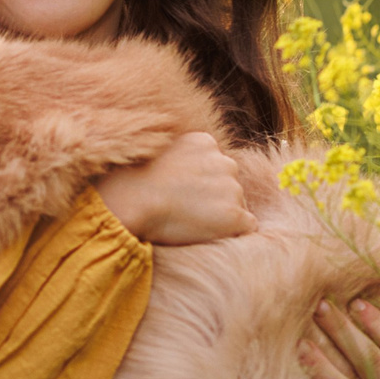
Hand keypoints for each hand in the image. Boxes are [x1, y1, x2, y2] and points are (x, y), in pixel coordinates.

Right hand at [94, 132, 256, 245]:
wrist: (134, 201)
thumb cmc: (133, 183)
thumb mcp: (155, 152)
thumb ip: (177, 156)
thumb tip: (178, 170)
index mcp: (205, 143)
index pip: (215, 166)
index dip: (200, 185)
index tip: (181, 195)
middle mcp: (225, 161)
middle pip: (229, 185)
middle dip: (214, 199)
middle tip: (185, 212)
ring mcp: (233, 188)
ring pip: (236, 206)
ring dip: (220, 217)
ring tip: (190, 224)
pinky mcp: (236, 215)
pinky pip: (246, 227)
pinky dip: (232, 233)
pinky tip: (208, 235)